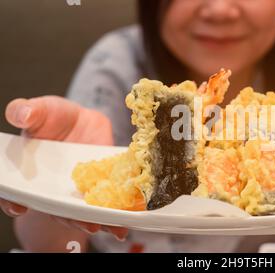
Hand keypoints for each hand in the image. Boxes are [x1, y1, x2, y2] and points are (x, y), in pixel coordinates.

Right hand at [3, 96, 126, 240]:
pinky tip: (123, 221)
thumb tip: (21, 114)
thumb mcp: (41, 110)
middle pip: (54, 210)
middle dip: (67, 218)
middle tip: (82, 223)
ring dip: (94, 221)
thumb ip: (29, 112)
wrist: (83, 121)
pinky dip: (114, 215)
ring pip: (82, 213)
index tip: (20, 207)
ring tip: (106, 226)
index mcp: (28, 174)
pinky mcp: (98, 190)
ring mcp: (76, 193)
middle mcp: (51, 190)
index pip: (13, 192)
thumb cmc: (55, 118)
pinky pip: (105, 206)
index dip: (12, 201)